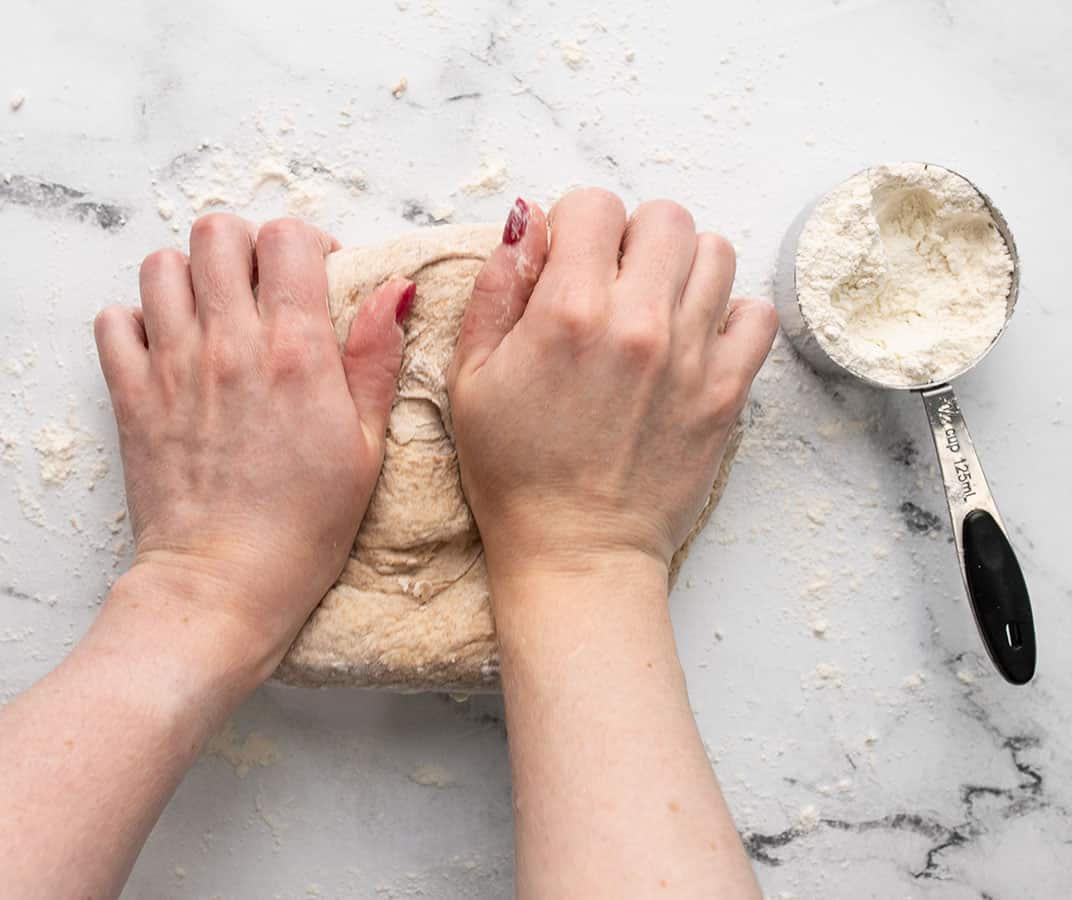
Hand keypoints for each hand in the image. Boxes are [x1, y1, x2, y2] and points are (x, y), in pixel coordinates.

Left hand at [94, 214, 414, 671]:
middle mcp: (228, 344)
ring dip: (190, 277)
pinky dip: (137, 321)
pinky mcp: (130, 396)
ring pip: (160, 265)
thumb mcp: (367, 447)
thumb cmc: (305, 526)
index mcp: (295, 352)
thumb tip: (393, 290)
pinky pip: (113, 320)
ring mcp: (171, 366)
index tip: (317, 279)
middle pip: (218, 232)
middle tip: (260, 288)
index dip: (308, 245)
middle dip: (245, 248)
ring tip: (212, 314)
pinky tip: (167, 349)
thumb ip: (375, 359)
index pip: (288, 238)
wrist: (223, 585)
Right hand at [449, 190, 776, 583]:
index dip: (575, 225)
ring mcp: (693, 355)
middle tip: (613, 282)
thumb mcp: (471, 377)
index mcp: (569, 311)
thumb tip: (525, 220)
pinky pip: (757, 314)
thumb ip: (497, 289)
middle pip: (664, 217)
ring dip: (683, 267)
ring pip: (716, 252)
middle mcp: (638, 321)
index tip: (568, 262)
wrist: (577, 551)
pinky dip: (732, 314)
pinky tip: (697, 340)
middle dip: (633, 236)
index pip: (594, 204)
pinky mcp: (728, 391)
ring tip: (656, 307)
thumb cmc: (514, 472)